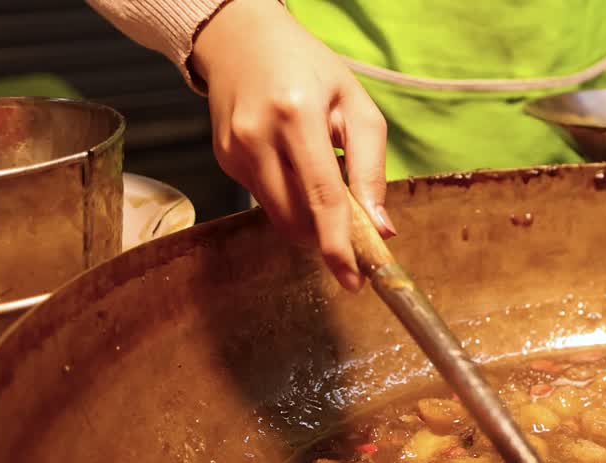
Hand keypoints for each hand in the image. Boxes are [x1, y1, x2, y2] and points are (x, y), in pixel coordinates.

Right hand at [192, 0, 392, 290]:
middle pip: (298, 217)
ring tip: (326, 189)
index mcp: (297, 116)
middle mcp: (258, 136)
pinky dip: (290, 200)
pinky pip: (266, 200)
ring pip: (280, 216)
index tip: (354, 280)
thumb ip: (371, 168)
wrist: (241, 40)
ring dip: (310, 220)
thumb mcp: (356, 106)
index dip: (339, 244)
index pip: (322, 196)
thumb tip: (381, 228)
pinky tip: (296, 169)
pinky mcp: (225, 161)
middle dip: (329, 238)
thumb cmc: (309, 68)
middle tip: (357, 241)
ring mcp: (234, 151)